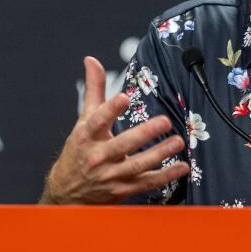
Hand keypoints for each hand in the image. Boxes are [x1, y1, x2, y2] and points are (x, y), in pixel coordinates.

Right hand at [41, 57, 188, 203]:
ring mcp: (111, 176)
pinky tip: (182, 167)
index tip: (124, 97)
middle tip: (164, 121)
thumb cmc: (79, 151)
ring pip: (137, 165)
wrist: (68, 190)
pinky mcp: (123, 189)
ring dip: (159, 154)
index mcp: (87, 136)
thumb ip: (94, 90)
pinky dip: (165, 176)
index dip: (110, 109)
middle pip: (122, 145)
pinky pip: (146, 183)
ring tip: (178, 141)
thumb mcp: (83, 120)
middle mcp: (98, 157)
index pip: (98, 120)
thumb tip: (92, 60)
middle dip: (144, 133)